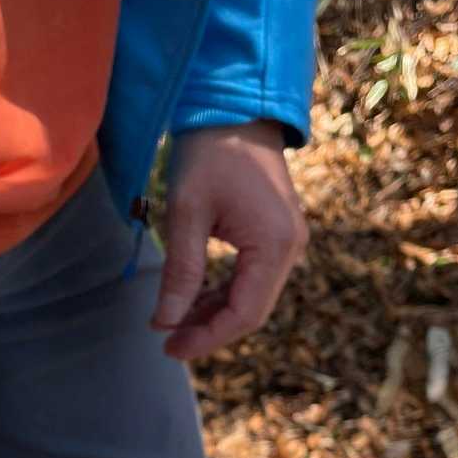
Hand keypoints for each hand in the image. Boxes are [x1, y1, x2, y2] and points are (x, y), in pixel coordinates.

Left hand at [153, 121, 308, 360]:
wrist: (235, 109)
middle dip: (208, 330)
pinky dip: (221, 293)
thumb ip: (181, 271)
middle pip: (251, 311)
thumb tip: (166, 322)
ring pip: (251, 297)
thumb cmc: (209, 153)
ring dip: (213, 314)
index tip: (170, 348)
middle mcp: (291, 248)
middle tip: (166, 342)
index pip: (245, 313)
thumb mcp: (186, 212)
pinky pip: (251, 278)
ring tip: (172, 323)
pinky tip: (190, 300)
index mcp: (275, 244)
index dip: (207, 338)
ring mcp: (287, 242)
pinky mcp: (276, 236)